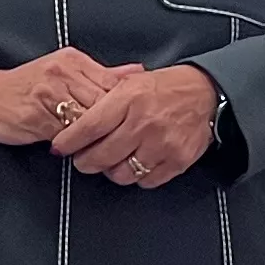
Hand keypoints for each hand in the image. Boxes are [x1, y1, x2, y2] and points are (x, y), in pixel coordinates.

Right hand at [0, 50, 127, 145]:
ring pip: (88, 118)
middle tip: (124, 140)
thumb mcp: (65, 73)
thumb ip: (101, 75)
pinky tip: (80, 150)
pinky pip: (67, 134)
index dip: (125, 106)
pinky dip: (77, 144)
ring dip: (97, 137)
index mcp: (73, 60)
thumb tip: (137, 72)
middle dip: (115, 124)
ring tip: (104, 148)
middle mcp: (62, 72)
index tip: (133, 120)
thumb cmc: (26, 89)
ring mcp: (50, 92)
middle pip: (103, 101)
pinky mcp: (38, 114)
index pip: (112, 83)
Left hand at [56, 64, 221, 187]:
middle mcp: (144, 123)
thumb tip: (73, 118)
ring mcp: (161, 145)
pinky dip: (137, 176)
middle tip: (82, 160)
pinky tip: (136, 163)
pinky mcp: (176, 161)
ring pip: (122, 174)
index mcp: (130, 99)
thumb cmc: (164, 88)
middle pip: (102, 156)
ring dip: (111, 171)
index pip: (90, 126)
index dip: (70, 141)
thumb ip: (104, 100)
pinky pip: (146, 181)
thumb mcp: (131, 83)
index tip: (59, 148)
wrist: (205, 93)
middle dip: (85, 162)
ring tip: (111, 161)